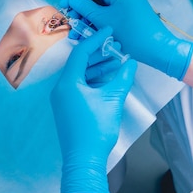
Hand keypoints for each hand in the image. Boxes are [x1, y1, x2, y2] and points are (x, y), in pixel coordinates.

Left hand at [50, 27, 137, 192]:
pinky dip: (92, 80)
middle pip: (79, 62)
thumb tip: (131, 63)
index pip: (80, 53)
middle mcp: (61, 88)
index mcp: (68, 83)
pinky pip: (78, 85)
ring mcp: (62, 98)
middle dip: (98, 54)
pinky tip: (108, 79)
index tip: (109, 32)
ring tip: (116, 62)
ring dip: (97, 68)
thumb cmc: (96, 129)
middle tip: (115, 47)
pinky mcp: (66, 107)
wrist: (84, 159)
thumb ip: (122, 78)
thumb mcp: (113, 100)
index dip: (96, 40)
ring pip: (79, 75)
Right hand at [59, 0, 192, 79]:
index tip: (63, 4)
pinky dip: (98, 23)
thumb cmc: (133, 34)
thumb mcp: (105, 20)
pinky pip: (109, 16)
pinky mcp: (129, 16)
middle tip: (69, 20)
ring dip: (87, 18)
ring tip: (76, 32)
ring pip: (101, 8)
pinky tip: (88, 34)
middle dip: (80, 8)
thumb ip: (86, 8)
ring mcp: (128, 5)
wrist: (158, 50)